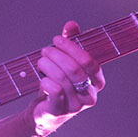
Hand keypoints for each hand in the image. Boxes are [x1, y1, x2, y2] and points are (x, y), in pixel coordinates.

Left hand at [31, 20, 104, 134]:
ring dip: (48, 66)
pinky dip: (45, 80)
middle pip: (75, 70)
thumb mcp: (66, 63)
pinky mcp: (60, 111)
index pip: (89, 62)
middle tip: (45, 50)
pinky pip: (54, 91)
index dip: (72, 48)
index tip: (57, 39)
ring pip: (63, 79)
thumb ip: (71, 44)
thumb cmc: (59, 84)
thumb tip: (71, 24)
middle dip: (57, 56)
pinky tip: (41, 78)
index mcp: (96, 82)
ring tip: (40, 61)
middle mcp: (90, 95)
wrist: (46, 112)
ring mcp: (76, 106)